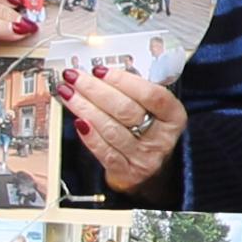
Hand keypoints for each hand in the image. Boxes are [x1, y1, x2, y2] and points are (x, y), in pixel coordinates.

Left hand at [64, 61, 184, 192]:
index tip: (100, 70)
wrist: (148, 167)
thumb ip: (134, 90)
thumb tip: (102, 73)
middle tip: (75, 78)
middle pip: (126, 110)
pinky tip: (77, 119)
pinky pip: (104, 151)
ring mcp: (145, 157)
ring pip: (111, 129)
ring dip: (85, 108)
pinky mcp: (127, 172)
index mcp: (173, 116)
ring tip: (68, 93)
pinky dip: (89, 134)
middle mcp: (162, 137)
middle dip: (95, 90)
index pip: (151, 95)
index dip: (123, 80)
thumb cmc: (147, 129)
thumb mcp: (152, 108)